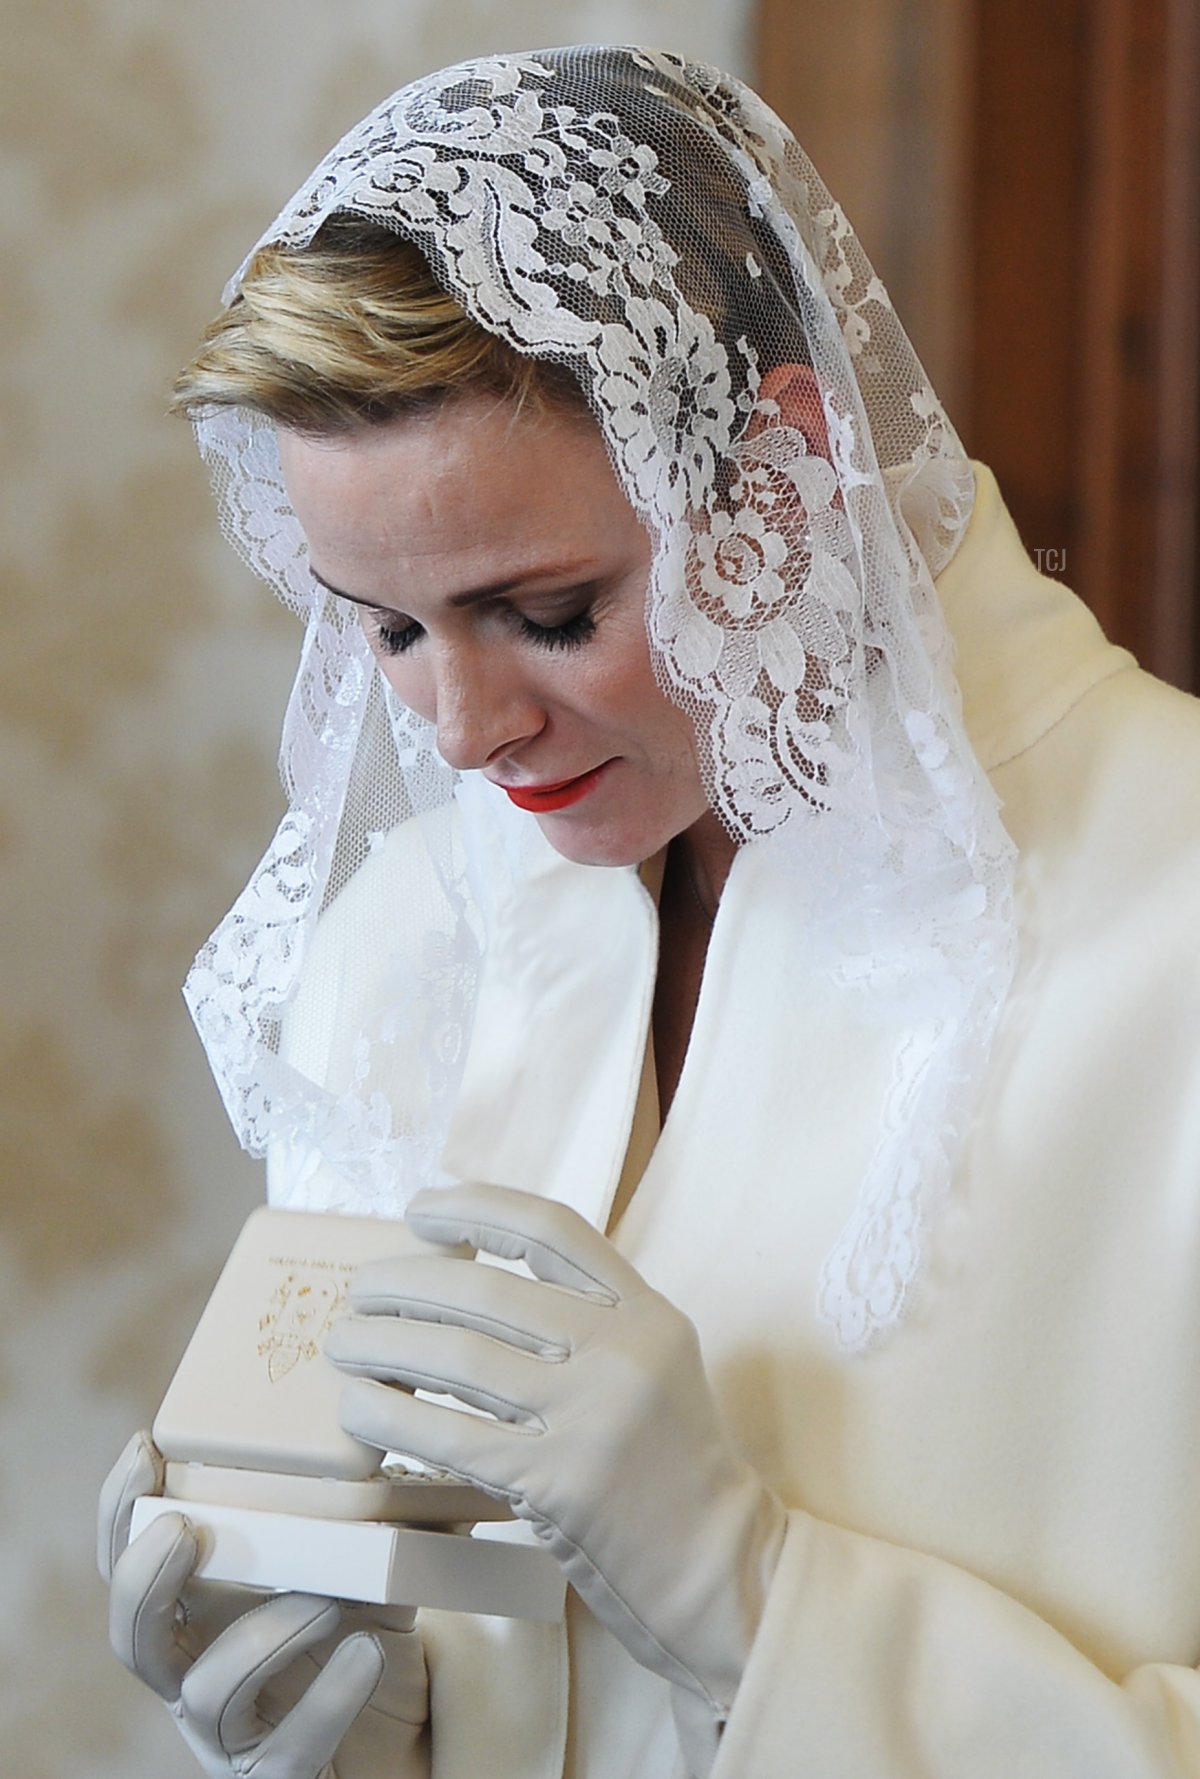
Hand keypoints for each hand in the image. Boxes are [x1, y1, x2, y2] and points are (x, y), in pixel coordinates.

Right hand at [98, 1432, 427, 1778]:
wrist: (408, 1747)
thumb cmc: (367, 1641)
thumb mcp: (372, 1568)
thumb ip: (384, 1510)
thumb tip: (430, 1438)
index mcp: (203, 1610)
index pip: (133, 1561)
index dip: (123, 1509)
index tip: (146, 1447)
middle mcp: (199, 1672)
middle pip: (132, 1636)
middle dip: (144, 1579)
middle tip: (184, 1528)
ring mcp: (231, 1734)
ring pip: (207, 1692)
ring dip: (263, 1635)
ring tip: (328, 1596)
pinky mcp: (276, 1778)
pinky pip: (284, 1749)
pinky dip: (326, 1698)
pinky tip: (366, 1653)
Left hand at [325, 1183, 785, 1771]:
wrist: (721, 1569)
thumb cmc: (671, 1468)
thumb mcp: (653, 1367)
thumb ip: (588, 1321)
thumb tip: (468, 1284)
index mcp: (647, 1313)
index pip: (551, 1229)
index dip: (476, 1207)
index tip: (420, 1209)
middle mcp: (622, 1353)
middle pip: (486, 1290)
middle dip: (404, 1282)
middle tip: (359, 1290)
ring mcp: (591, 1417)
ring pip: (457, 1356)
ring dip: (382, 1342)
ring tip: (343, 1341)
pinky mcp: (557, 1484)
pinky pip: (449, 1435)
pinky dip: (388, 1413)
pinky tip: (356, 1407)